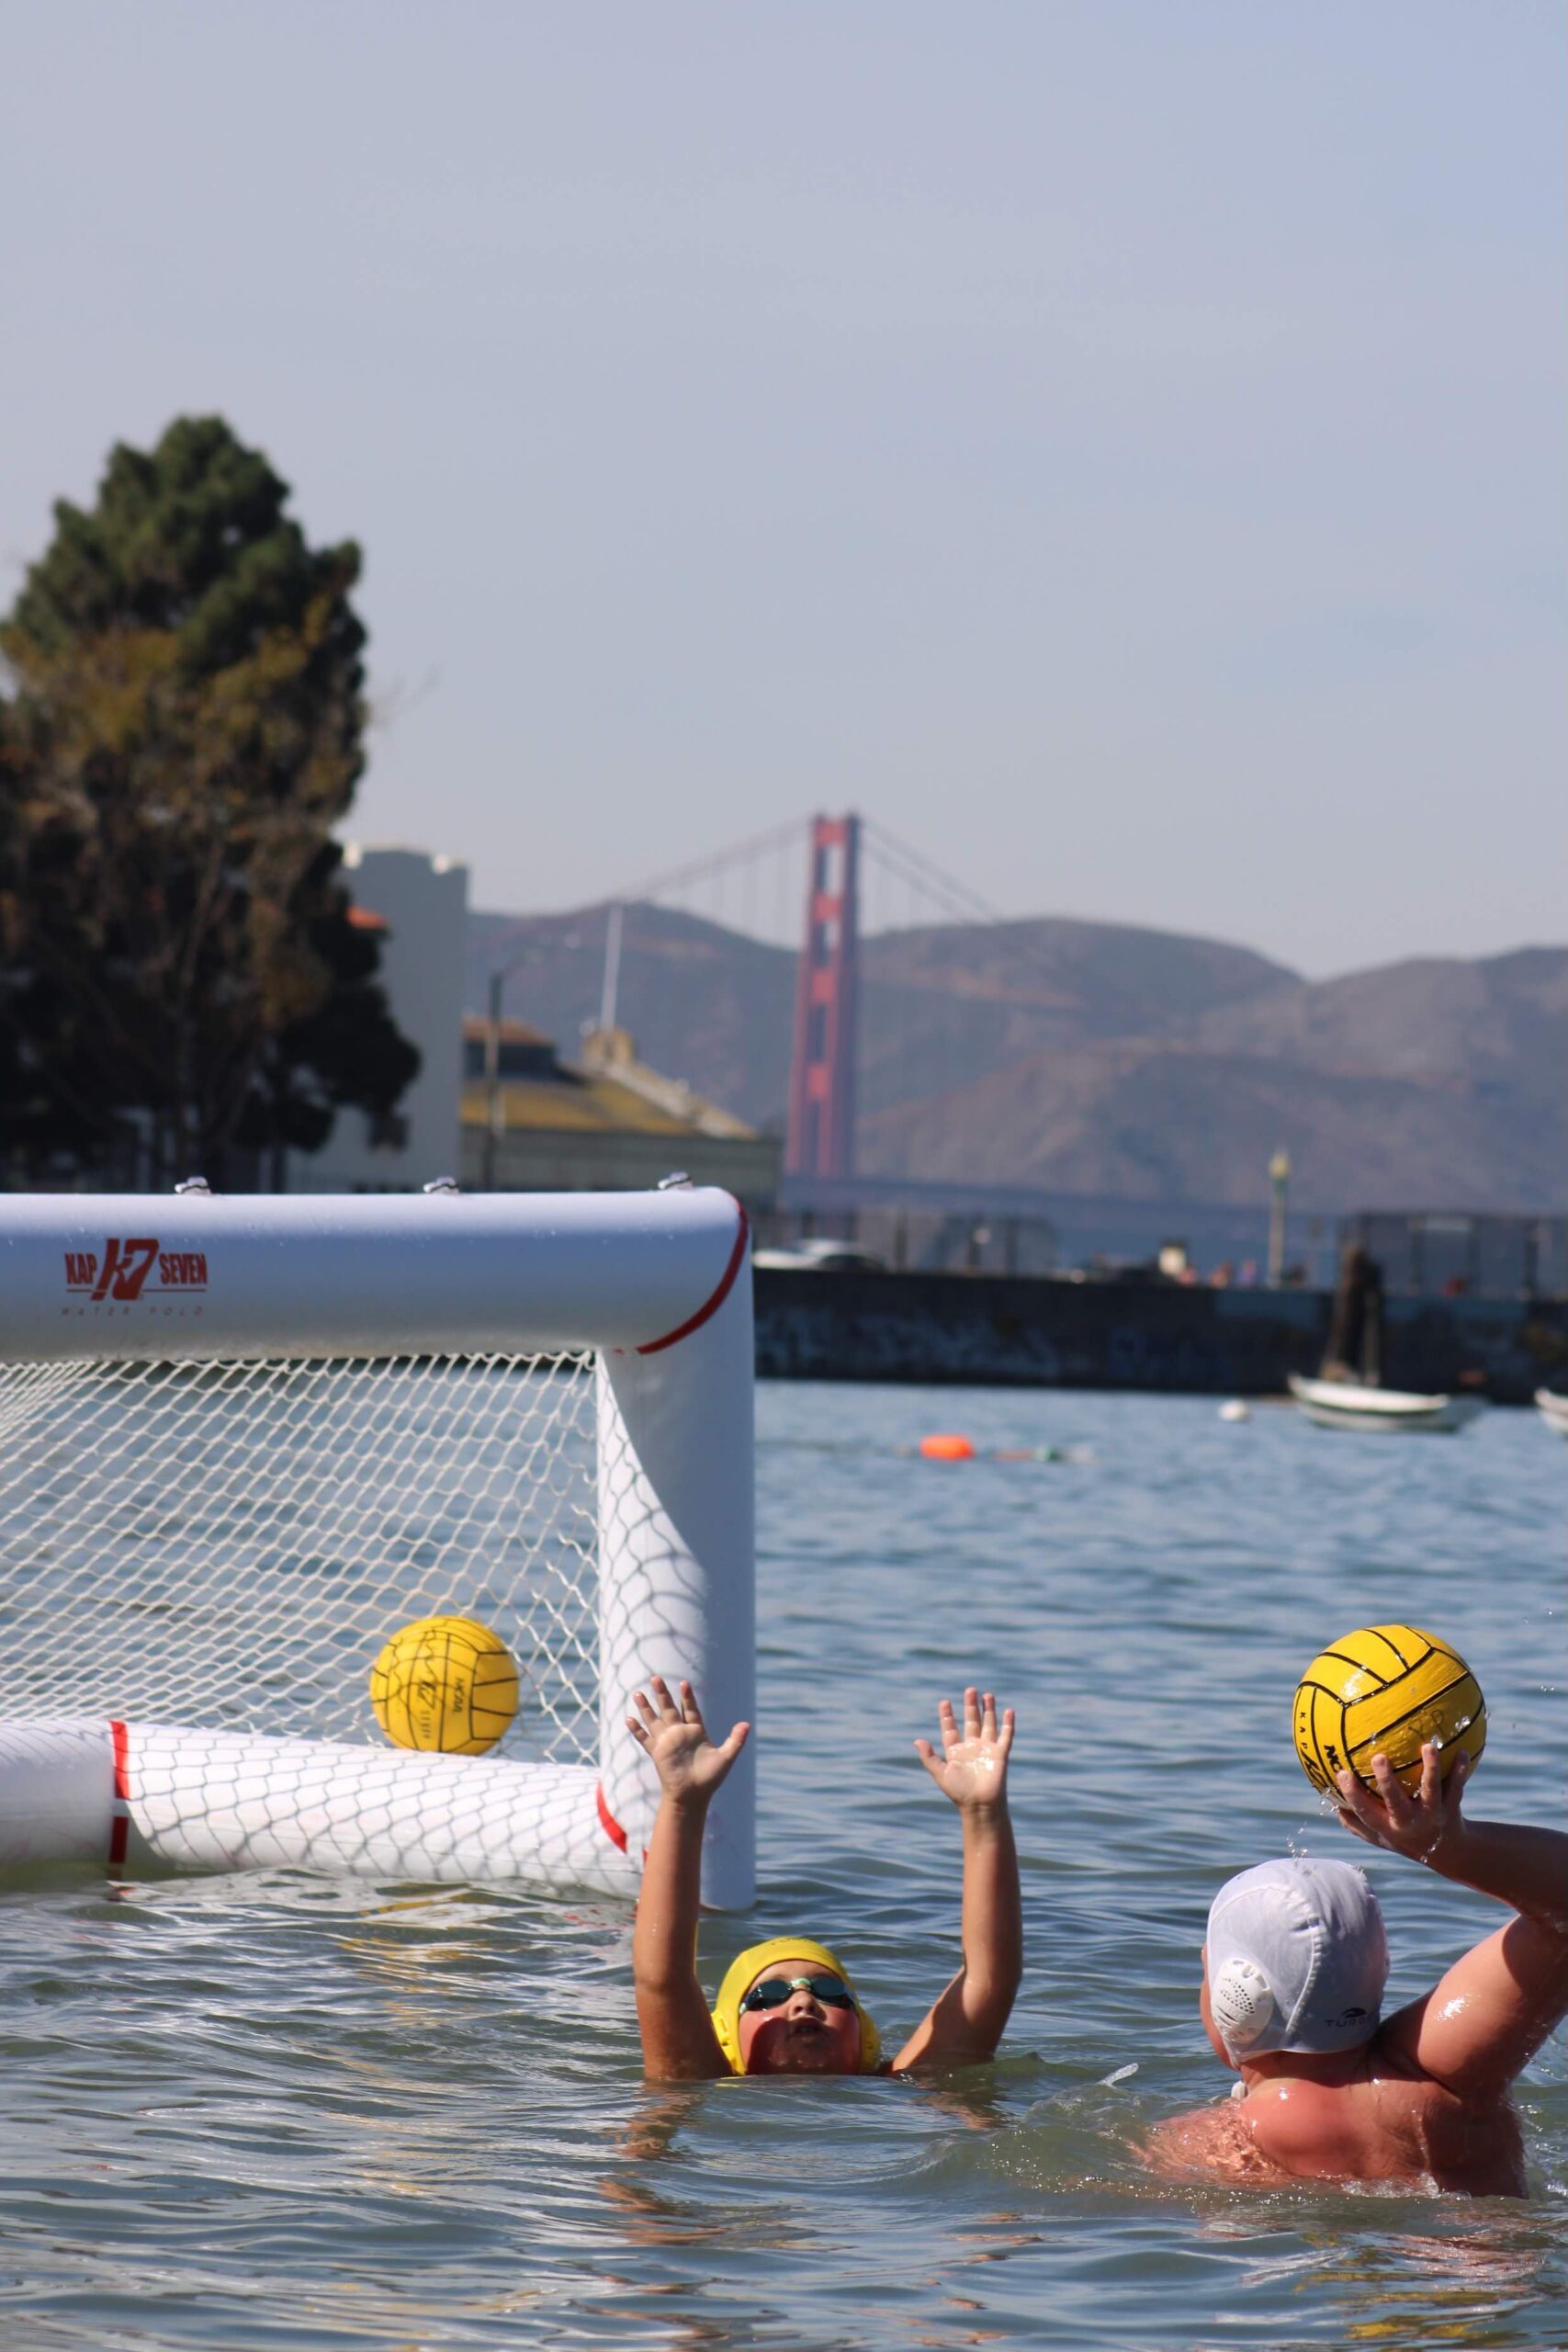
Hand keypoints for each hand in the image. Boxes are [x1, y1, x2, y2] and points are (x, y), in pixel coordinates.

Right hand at [627, 1676, 748, 1805]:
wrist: (693, 1796)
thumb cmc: (710, 1778)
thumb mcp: (726, 1757)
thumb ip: (736, 1740)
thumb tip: (747, 1724)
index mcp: (696, 1731)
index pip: (690, 1709)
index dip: (687, 1697)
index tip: (684, 1683)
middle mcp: (680, 1733)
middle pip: (669, 1709)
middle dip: (662, 1694)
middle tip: (656, 1678)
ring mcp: (667, 1742)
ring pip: (654, 1720)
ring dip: (646, 1708)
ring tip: (637, 1693)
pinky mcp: (658, 1753)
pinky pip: (645, 1739)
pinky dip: (637, 1730)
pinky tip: (628, 1719)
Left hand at [914, 1688, 1013, 1811]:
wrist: (980, 1805)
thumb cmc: (959, 1792)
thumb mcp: (940, 1773)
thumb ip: (928, 1757)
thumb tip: (917, 1740)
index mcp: (955, 1751)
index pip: (950, 1729)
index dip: (947, 1716)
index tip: (944, 1702)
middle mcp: (971, 1747)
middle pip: (971, 1721)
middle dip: (970, 1706)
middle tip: (970, 1690)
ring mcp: (986, 1749)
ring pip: (988, 1724)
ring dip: (988, 1710)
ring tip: (987, 1695)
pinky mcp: (1000, 1754)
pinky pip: (1005, 1735)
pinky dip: (1008, 1724)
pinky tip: (1009, 1711)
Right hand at [1335, 1741, 1470, 1864]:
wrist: (1448, 1853)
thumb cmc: (1406, 1838)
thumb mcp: (1380, 1836)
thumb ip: (1356, 1821)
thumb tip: (1329, 1800)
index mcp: (1388, 1826)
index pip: (1366, 1811)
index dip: (1353, 1794)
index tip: (1341, 1772)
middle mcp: (1409, 1822)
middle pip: (1396, 1802)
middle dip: (1387, 1781)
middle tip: (1378, 1758)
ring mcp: (1432, 1815)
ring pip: (1431, 1791)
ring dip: (1430, 1769)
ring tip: (1428, 1746)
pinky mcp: (1452, 1808)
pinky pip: (1456, 1787)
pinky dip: (1460, 1770)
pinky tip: (1463, 1751)